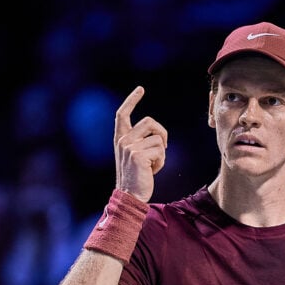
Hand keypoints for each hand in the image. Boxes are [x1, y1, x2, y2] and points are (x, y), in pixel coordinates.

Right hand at [114, 86, 167, 201]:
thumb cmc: (137, 177)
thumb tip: (159, 135)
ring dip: (161, 153)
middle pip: (150, 122)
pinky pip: (160, 150)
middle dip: (162, 132)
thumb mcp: (135, 156)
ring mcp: (129, 147)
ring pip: (158, 139)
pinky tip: (152, 171)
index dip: (132, 100)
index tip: (140, 89)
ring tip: (152, 166)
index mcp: (120, 139)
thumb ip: (141, 142)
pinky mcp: (138, 155)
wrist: (130, 196)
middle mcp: (123, 140)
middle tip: (164, 147)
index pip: (122, 114)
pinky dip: (161, 162)